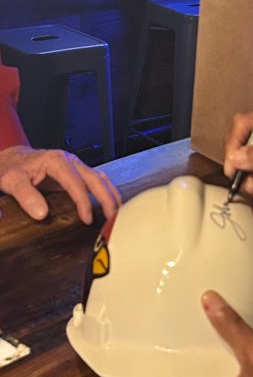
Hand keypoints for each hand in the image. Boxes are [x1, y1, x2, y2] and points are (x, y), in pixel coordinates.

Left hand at [0, 145, 120, 222]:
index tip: (88, 218)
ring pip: (99, 178)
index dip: (84, 202)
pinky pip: (95, 180)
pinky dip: (105, 191)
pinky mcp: (75, 172)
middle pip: (95, 179)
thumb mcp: (12, 180)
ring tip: (117, 212)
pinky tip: (109, 203)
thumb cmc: (12, 168)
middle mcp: (70, 161)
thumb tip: (42, 214)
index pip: (77, 183)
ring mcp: (74, 166)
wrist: (12, 158)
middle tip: (112, 217)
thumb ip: (26, 196)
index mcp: (57, 161)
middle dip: (106, 198)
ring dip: (110, 194)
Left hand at [193, 290, 252, 376]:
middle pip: (213, 376)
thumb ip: (232, 327)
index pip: (193, 373)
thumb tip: (209, 302)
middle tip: (216, 325)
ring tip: (237, 333)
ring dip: (236, 361)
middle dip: (217, 352)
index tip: (195, 329)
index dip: (195, 350)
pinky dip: (250, 371)